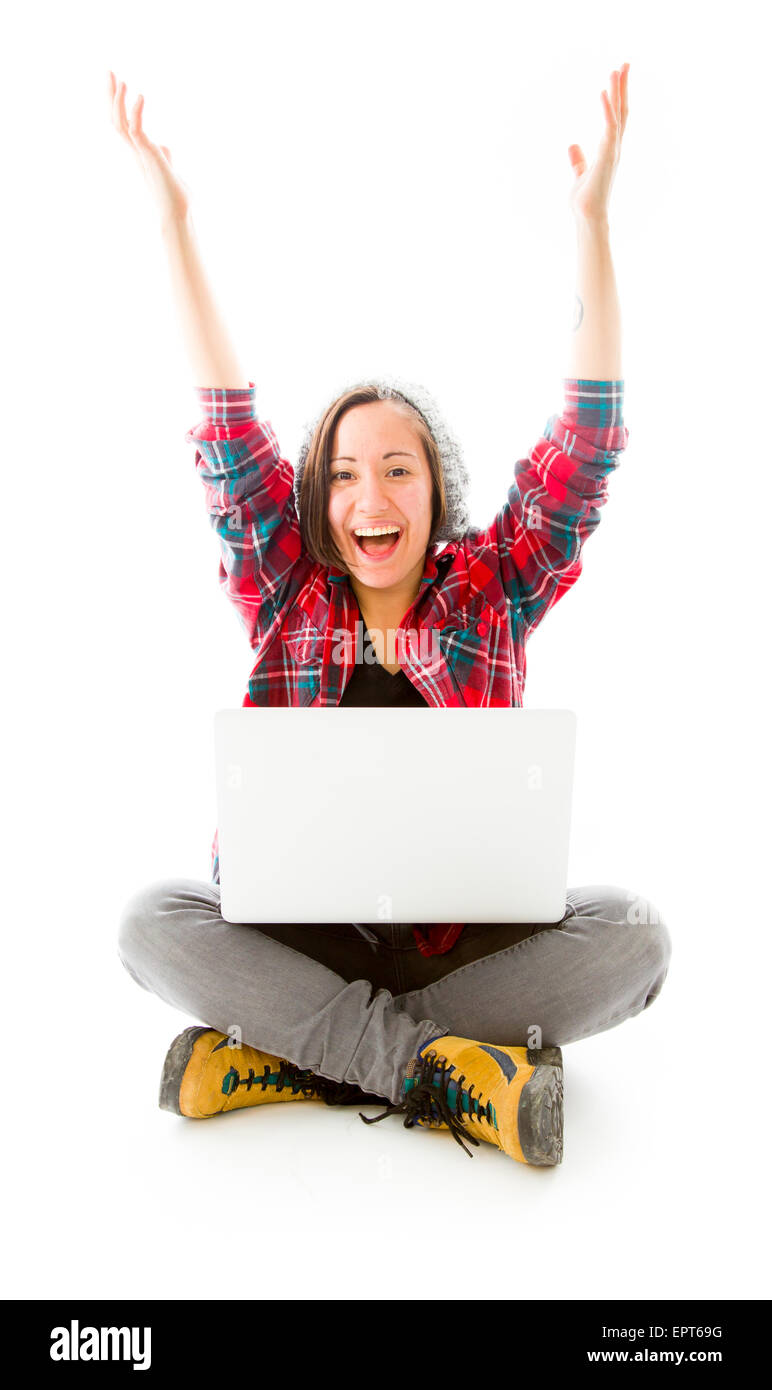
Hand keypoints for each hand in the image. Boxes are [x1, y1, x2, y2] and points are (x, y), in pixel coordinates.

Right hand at [108, 71, 192, 228]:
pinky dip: (137, 112)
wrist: (177, 211)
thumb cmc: (174, 193)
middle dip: (112, 95)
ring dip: (119, 101)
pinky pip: (136, 130)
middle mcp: (134, 151)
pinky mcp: (148, 155)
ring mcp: (139, 153)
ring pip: (120, 123)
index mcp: (138, 151)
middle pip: (115, 118)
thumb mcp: (167, 167)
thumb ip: (163, 154)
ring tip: (121, 80)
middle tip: (109, 70)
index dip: (117, 101)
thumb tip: (164, 148)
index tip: (117, 80)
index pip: (122, 121)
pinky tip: (140, 96)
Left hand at [568, 63, 628, 224]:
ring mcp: (612, 150)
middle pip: (621, 110)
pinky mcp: (607, 155)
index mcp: (609, 148)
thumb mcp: (579, 173)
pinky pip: (609, 128)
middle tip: (625, 63)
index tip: (618, 76)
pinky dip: (607, 110)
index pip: (616, 116)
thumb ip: (578, 159)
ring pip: (618, 115)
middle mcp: (614, 146)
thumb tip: (572, 145)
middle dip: (623, 87)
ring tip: (616, 70)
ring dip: (617, 92)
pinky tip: (603, 94)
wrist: (587, 216)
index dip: (618, 96)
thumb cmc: (585, 199)